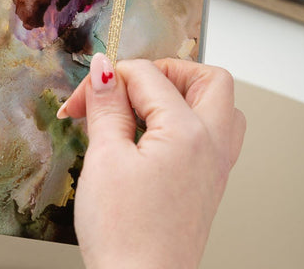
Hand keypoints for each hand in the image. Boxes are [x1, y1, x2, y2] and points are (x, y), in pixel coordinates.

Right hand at [58, 54, 245, 268]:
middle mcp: (211, 145)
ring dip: (184, 95)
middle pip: (209, 79)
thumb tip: (104, 69)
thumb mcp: (104, 157)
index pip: (147, 75)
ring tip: (144, 106)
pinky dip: (186, 122)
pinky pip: (212, 135)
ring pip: (219, 107)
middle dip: (165, 71)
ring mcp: (215, 167)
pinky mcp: (208, 186)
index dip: (108, 79)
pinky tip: (152, 136)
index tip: (84, 98)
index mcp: (187, 131)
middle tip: (130, 85)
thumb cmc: (125, 234)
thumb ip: (106, 105)